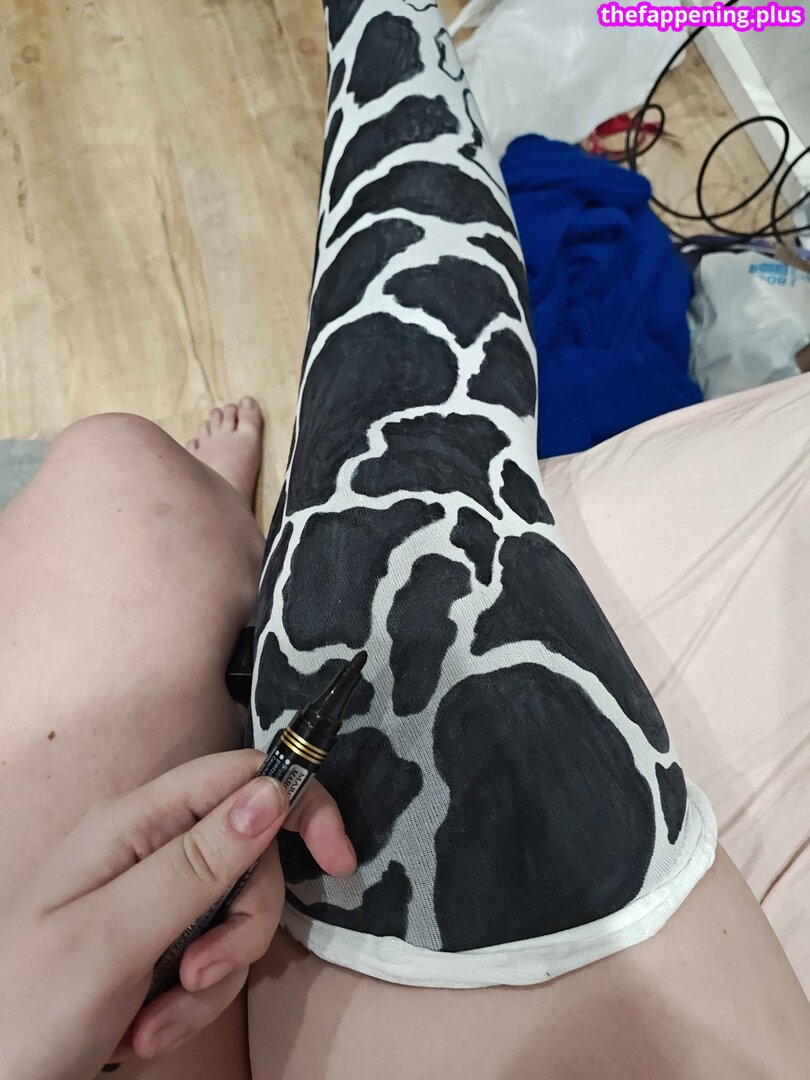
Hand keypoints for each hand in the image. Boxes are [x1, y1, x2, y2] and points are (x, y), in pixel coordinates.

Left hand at [0, 749, 355, 1079]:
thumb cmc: (29, 1009)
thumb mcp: (116, 935)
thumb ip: (198, 862)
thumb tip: (272, 790)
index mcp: (134, 824)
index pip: (239, 778)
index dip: (297, 803)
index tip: (338, 860)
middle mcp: (149, 850)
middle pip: (249, 856)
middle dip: (243, 924)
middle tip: (202, 972)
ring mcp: (154, 901)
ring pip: (236, 916)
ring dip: (212, 977)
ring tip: (156, 1023)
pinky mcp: (158, 948)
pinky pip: (213, 960)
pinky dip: (192, 1003)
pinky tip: (145, 1035)